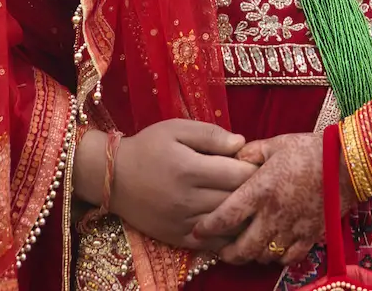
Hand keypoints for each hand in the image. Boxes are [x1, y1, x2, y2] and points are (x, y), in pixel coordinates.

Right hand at [109, 119, 257, 250]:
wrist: (114, 177)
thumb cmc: (148, 147)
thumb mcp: (176, 129)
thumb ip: (210, 134)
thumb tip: (241, 143)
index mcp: (190, 168)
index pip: (238, 174)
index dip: (254, 169)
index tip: (257, 162)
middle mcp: (188, 199)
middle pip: (236, 200)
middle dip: (252, 190)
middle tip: (257, 181)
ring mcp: (183, 222)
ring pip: (227, 224)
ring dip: (242, 213)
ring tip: (247, 200)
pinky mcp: (177, 238)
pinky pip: (212, 243)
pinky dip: (226, 233)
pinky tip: (231, 221)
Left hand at [192, 131, 354, 265]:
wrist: (345, 163)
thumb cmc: (308, 149)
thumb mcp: (275, 143)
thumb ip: (250, 152)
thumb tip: (231, 158)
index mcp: (261, 189)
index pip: (227, 216)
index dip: (209, 228)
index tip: (197, 231)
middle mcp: (274, 214)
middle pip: (243, 247)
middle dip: (227, 254)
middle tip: (219, 250)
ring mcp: (293, 229)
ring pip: (264, 255)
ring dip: (251, 255)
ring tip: (244, 248)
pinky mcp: (311, 236)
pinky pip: (288, 257)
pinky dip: (277, 257)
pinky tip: (272, 248)